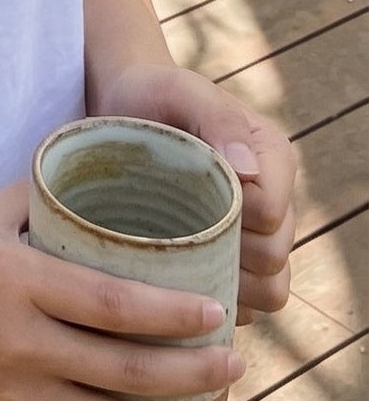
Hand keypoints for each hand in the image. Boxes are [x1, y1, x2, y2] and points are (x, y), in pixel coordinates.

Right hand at [0, 178, 243, 400]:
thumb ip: (42, 199)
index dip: (173, 314)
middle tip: (235, 365)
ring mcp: (11, 400)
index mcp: (17, 282)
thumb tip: (100, 175)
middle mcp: (19, 347)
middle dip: (194, 375)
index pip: (114, 305)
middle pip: (127, 374)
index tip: (216, 311)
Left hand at [97, 63, 295, 322]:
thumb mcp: (178, 91)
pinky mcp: (239, 266)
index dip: (230, 219)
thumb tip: (248, 170)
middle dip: (225, 257)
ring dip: (223, 288)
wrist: (125, 111)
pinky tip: (176, 285)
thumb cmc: (154, 96)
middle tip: (169, 239)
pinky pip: (246, 309)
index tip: (180, 200)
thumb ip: (216, 118)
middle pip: (273, 261)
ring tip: (173, 266)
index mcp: (272, 161)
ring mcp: (260, 239)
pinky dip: (213, 304)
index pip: (271, 216)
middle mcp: (276, 203)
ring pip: (268, 293)